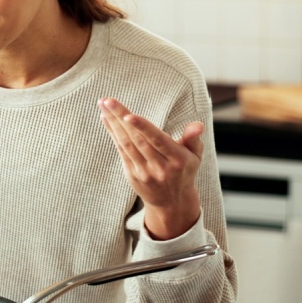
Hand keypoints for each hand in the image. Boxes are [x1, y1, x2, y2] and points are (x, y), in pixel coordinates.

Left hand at [98, 98, 203, 240]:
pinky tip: (106, 119)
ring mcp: (144, 172)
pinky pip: (121, 150)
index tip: (128, 115)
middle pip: (138, 139)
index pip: (158, 141)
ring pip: (126, 144)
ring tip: (104, 104)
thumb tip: (197, 125)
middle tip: (108, 100)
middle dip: (121, 118)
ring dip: (113, 123)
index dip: (143, 127)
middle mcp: (160, 167)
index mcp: (177, 160)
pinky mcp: (132, 174)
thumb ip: (193, 138)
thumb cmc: (184, 170)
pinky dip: (113, 133)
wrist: (172, 202)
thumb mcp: (195, 156)